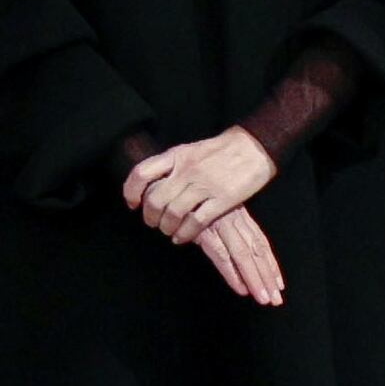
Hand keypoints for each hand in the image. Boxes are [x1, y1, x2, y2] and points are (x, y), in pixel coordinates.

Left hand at [122, 127, 277, 245]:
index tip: (133, 204)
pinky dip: (185, 234)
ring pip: (173, 213)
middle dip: (150, 217)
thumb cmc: (219, 152)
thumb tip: (150, 186)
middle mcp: (186, 170)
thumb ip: (170, 166)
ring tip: (168, 231)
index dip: (131, 191)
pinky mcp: (222, 199)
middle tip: (153, 223)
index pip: (142, 173)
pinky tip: (182, 237)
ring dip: (166, 227)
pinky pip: (196, 222)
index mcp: (176, 156)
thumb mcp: (189, 151)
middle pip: (155, 199)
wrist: (252, 148)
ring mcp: (204, 185)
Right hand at [194, 205, 285, 308]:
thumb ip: (225, 229)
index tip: (279, 284)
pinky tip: (241, 288)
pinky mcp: (204, 230)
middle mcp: (233, 218)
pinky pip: (222, 255)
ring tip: (263, 298)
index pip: (260, 242)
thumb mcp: (212, 212)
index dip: (271, 264)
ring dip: (254, 278)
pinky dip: (232, 273)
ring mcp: (220, 223)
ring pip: (243, 255)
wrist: (169, 189)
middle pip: (256, 250)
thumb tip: (238, 257)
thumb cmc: (188, 200)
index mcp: (238, 213)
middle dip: (267, 276)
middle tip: (276, 299)